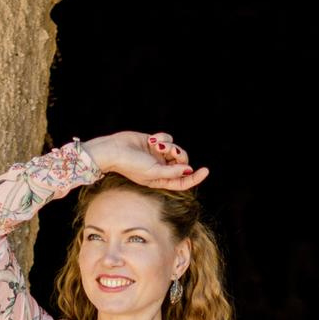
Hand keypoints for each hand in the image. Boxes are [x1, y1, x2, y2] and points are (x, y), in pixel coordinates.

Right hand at [84, 130, 208, 190]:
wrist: (114, 150)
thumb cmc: (131, 165)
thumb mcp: (153, 173)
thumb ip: (172, 173)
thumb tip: (189, 170)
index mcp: (160, 180)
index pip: (182, 181)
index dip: (195, 177)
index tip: (205, 170)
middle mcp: (160, 168)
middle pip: (181, 162)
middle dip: (180, 156)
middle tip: (173, 152)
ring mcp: (157, 155)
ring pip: (175, 149)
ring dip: (170, 146)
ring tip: (158, 145)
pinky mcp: (154, 142)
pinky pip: (167, 138)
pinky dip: (162, 138)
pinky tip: (152, 139)